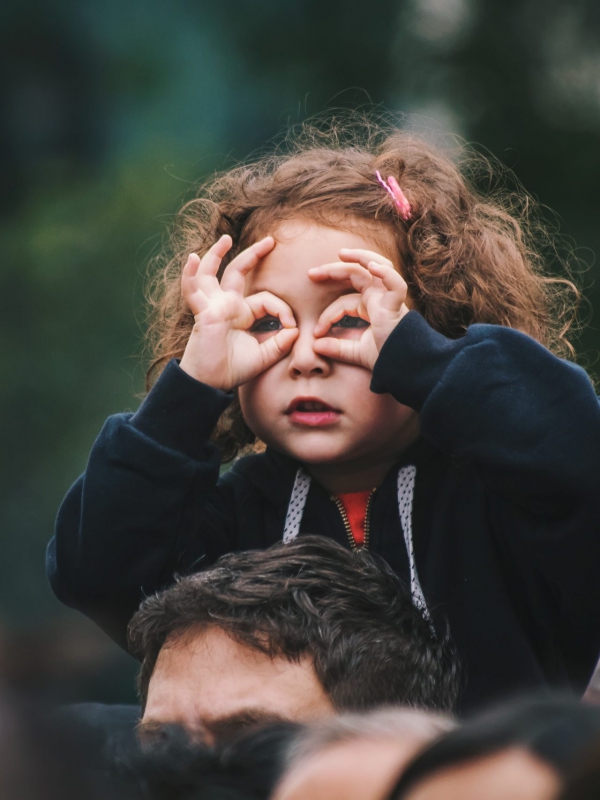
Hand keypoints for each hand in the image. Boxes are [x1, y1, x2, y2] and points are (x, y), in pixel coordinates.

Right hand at [179, 235, 297, 390]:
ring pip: (212, 273)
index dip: (283, 310)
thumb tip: (295, 330)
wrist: (210, 384)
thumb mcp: (264, 356)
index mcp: (242, 314)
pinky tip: (192, 259)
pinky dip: (190, 275)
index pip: (266, 299)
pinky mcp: (203, 312)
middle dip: (254, 255)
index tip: (292, 327)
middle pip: (238, 272)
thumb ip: (280, 343)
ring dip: (216, 254)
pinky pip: (193, 290)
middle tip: (270, 241)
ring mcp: (213, 306)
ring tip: (225, 239)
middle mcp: (227, 305)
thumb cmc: (232, 370)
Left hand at [309, 248, 409, 370]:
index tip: (316, 332)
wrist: (404, 367)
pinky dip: (385, 273)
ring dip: (360, 257)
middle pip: (356, 274)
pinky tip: (372, 266)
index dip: (327, 315)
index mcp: (370, 306)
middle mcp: (379, 298)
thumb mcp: (356, 353)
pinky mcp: (396, 305)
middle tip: (311, 274)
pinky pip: (395, 283)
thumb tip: (315, 346)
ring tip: (342, 254)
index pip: (343, 302)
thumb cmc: (385, 358)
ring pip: (377, 267)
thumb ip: (337, 348)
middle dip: (334, 270)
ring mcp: (389, 298)